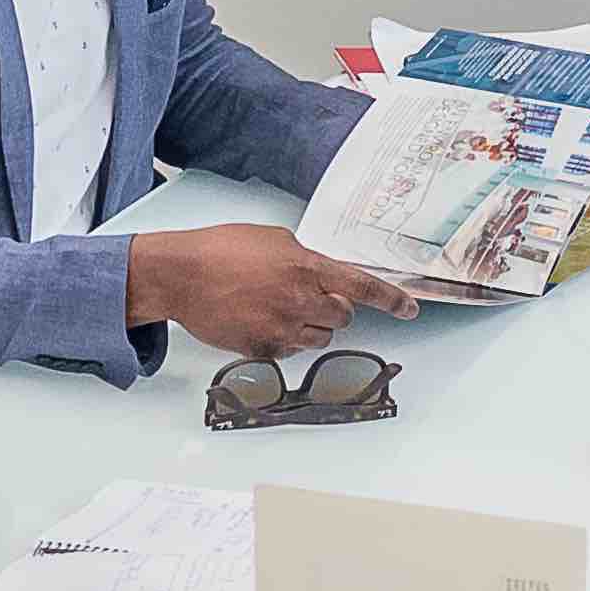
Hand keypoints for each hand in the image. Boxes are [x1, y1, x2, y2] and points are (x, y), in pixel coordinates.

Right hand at [129, 223, 418, 355]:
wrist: (180, 276)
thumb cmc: (219, 251)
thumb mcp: (272, 240)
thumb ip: (305, 259)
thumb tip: (321, 273)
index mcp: (307, 267)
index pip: (363, 287)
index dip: (392, 300)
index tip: (409, 309)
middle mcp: (300, 300)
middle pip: (343, 316)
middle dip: (333, 307)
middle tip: (306, 296)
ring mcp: (283, 329)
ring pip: (320, 336)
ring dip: (309, 324)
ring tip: (276, 305)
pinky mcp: (264, 349)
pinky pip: (291, 350)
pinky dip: (283, 338)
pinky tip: (259, 319)